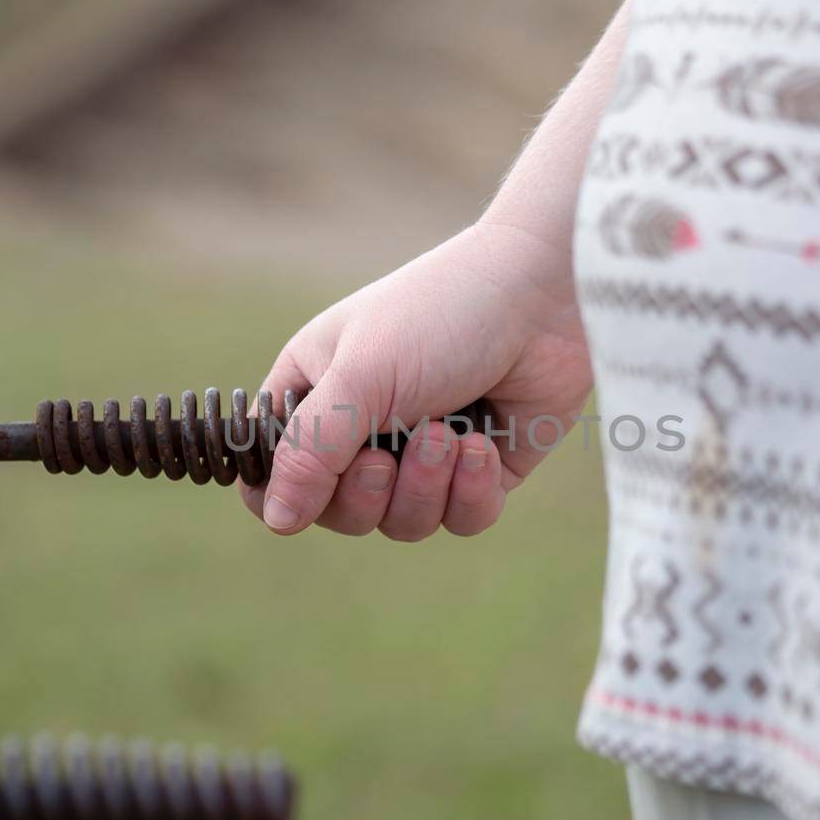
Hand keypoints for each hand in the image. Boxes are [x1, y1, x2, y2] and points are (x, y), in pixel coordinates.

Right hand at [238, 219, 591, 539]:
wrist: (545, 295)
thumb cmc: (439, 314)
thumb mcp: (359, 377)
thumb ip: (311, 452)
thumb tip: (277, 522)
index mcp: (316, 392)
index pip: (274, 471)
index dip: (283, 494)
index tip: (305, 491)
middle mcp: (365, 427)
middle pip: (340, 514)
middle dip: (365, 494)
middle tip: (383, 456)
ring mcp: (425, 453)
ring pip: (403, 524)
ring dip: (423, 487)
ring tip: (449, 434)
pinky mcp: (483, 470)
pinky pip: (461, 520)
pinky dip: (470, 492)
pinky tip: (484, 446)